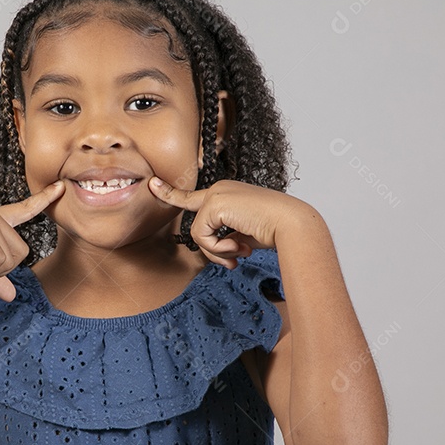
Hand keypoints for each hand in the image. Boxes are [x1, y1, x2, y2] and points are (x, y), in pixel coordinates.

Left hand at [148, 177, 302, 268]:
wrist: (292, 225)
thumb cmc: (276, 230)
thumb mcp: (246, 234)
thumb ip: (228, 238)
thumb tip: (222, 252)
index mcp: (227, 193)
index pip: (193, 196)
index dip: (170, 193)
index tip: (152, 184)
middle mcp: (220, 189)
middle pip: (196, 225)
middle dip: (212, 249)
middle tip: (235, 260)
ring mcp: (216, 195)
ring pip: (198, 234)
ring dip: (218, 251)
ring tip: (241, 252)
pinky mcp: (215, 204)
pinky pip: (202, 236)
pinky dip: (218, 249)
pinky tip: (239, 247)